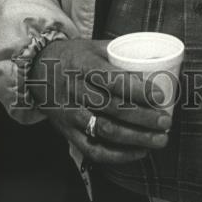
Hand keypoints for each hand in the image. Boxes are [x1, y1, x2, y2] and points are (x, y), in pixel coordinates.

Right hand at [27, 38, 172, 164]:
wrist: (36, 70)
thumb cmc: (72, 56)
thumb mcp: (93, 46)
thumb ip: (120, 54)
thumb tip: (156, 61)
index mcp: (84, 66)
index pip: (113, 80)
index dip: (137, 90)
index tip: (159, 96)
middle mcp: (76, 91)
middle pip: (113, 108)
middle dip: (143, 118)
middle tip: (166, 122)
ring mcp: (71, 114)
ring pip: (105, 130)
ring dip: (135, 138)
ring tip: (159, 140)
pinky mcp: (68, 132)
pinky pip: (93, 149)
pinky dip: (118, 155)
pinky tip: (139, 152)